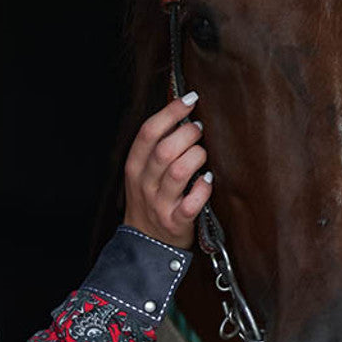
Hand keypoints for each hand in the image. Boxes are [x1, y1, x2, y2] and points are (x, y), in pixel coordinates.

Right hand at [122, 91, 211, 248]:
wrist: (146, 242)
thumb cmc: (150, 198)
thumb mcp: (143, 171)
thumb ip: (157, 146)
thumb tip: (182, 113)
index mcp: (134, 166)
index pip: (148, 132)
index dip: (171, 112)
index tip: (190, 100)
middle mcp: (144, 184)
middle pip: (165, 150)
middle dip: (188, 135)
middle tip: (198, 132)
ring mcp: (159, 204)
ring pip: (179, 172)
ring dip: (197, 158)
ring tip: (202, 156)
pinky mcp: (176, 222)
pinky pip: (192, 203)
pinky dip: (203, 189)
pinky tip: (206, 181)